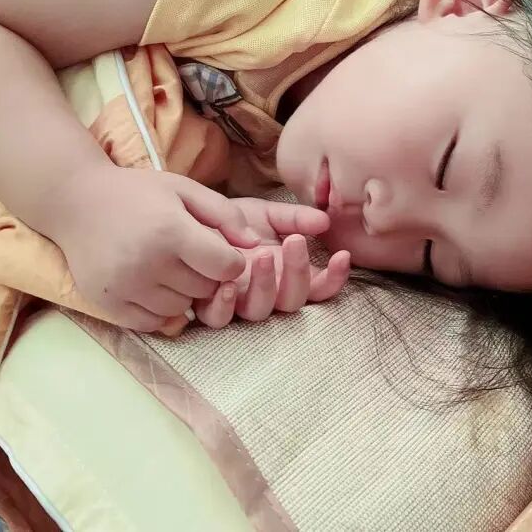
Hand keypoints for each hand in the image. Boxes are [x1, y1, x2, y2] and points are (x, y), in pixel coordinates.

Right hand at [48, 164, 259, 330]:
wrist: (75, 201)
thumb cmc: (137, 192)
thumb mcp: (185, 189)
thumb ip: (226, 214)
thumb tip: (256, 243)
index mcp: (171, 232)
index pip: (227, 267)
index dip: (232, 260)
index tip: (220, 249)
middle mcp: (148, 263)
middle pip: (206, 289)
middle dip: (208, 275)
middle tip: (191, 255)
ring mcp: (126, 287)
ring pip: (182, 308)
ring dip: (185, 293)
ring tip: (170, 267)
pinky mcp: (109, 304)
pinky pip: (153, 322)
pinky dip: (161, 309)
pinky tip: (153, 284)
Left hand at [190, 197, 348, 327]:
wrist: (190, 220)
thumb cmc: (231, 222)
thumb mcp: (266, 214)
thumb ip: (295, 219)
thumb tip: (324, 221)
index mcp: (286, 274)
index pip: (319, 286)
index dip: (334, 278)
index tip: (341, 255)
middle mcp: (267, 293)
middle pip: (292, 301)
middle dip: (298, 273)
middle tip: (294, 242)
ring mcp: (239, 302)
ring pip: (260, 311)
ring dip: (266, 286)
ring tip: (262, 256)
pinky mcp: (209, 305)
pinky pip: (220, 318)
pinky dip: (226, 305)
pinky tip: (228, 284)